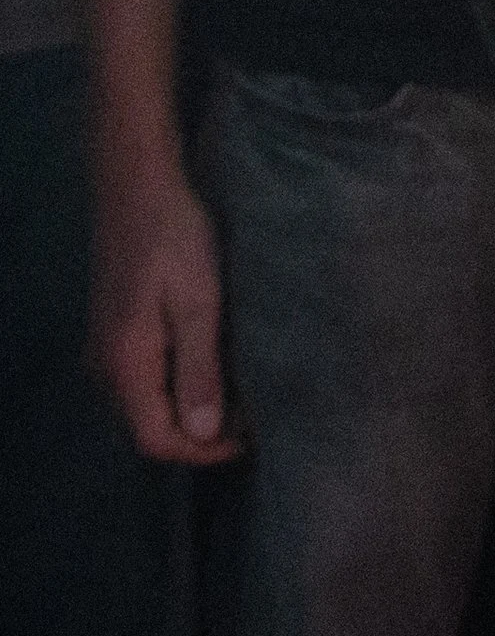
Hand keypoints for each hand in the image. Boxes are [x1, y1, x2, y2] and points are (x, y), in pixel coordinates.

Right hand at [90, 160, 243, 466]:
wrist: (138, 185)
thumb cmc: (174, 236)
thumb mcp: (199, 300)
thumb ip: (200, 368)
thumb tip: (204, 432)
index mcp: (125, 365)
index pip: (156, 440)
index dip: (203, 450)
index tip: (250, 437)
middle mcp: (104, 368)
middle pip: (147, 429)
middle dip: (198, 436)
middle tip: (251, 420)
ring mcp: (103, 350)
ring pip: (143, 406)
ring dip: (187, 412)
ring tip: (237, 398)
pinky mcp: (112, 331)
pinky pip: (141, 382)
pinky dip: (175, 388)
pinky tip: (208, 369)